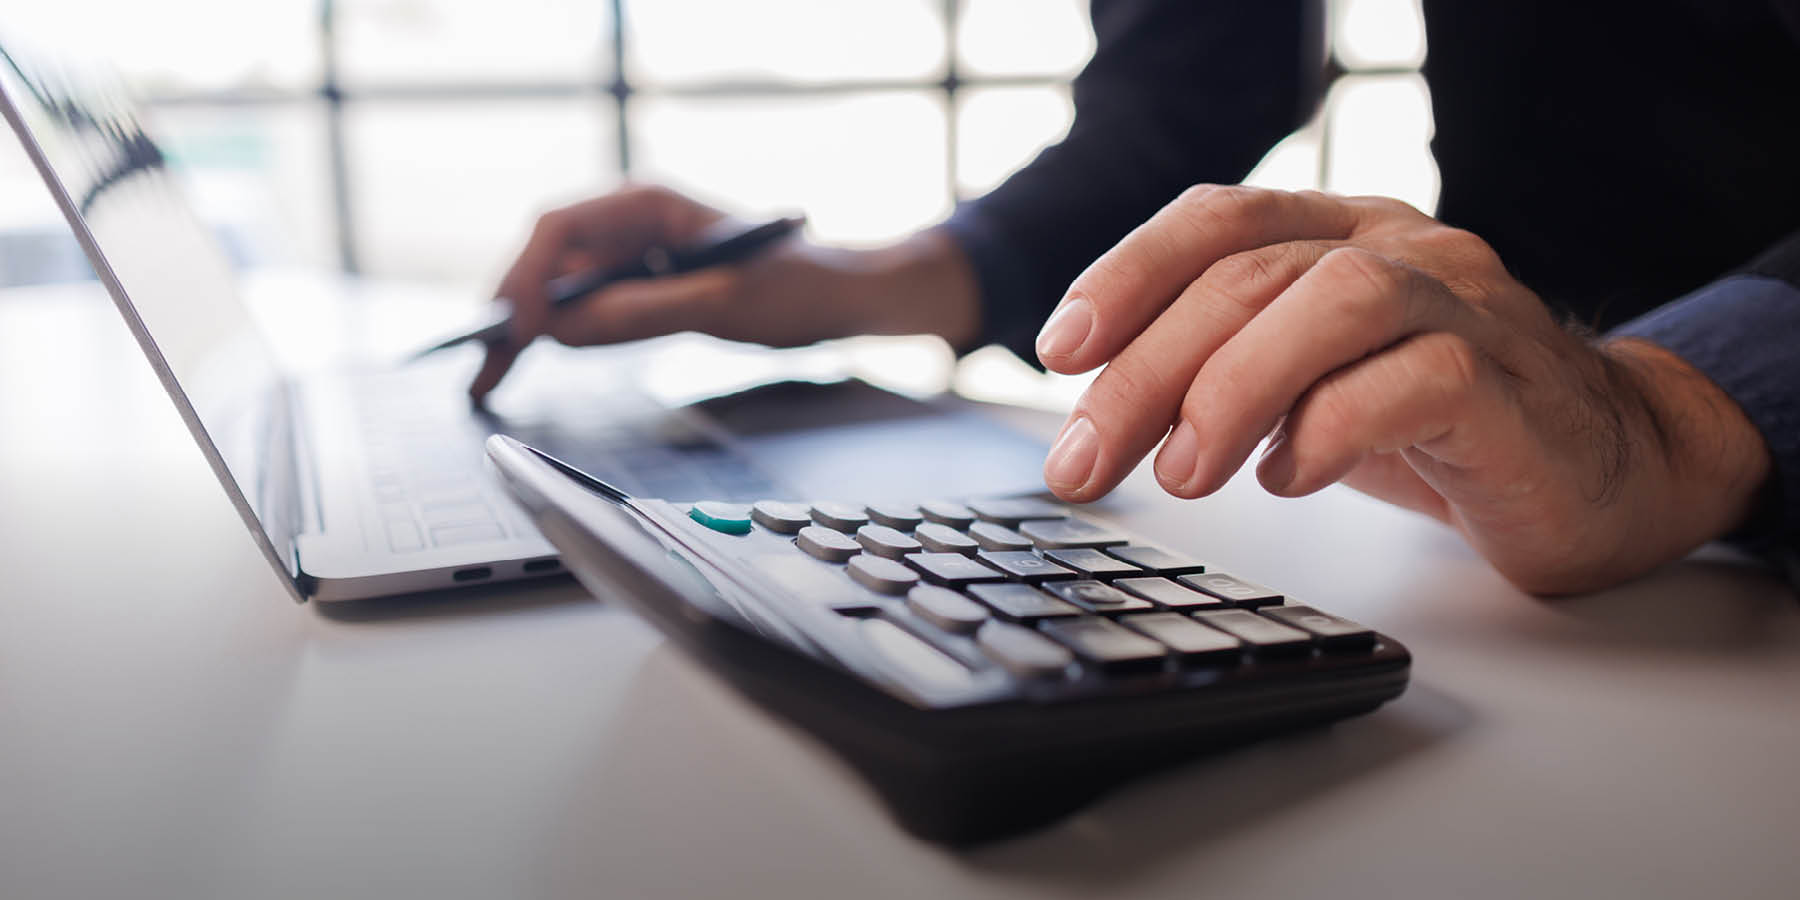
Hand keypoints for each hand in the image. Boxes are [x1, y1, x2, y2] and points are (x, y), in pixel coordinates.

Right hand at [470, 185, 981, 400]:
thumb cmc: (799, 284)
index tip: (519, 328)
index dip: (529, 277)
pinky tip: (529, 362)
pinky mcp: (644, 286)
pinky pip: (587, 306)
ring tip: (489, 373)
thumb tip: (566, 331)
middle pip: (547, 257)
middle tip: (482, 362)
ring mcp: (635, 254)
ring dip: (526, 325)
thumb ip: (642, 312)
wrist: (844, 297)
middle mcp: (631, 221)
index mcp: (646, 203)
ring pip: (560, 284)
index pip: (559, 228)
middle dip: (512, 306)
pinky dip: (558, 334)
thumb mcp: (721, 302)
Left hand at [1035, 186, 1769, 592]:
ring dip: (1235, 388)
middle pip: (1249, 276)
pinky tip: (1286, 478)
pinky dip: (1333, 430)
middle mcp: (1401, 249)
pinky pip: (1418, 382)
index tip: (1060, 352)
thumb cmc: (1438, 424)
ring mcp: (1465, 306)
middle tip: (1085, 459)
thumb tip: (1096, 412)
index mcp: (1342, 233)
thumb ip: (1226, 368)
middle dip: (1146, 371)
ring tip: (1182, 475)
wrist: (1608, 469)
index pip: (1218, 221)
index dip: (1126, 275)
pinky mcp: (1511, 384)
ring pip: (1335, 302)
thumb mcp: (1312, 382)